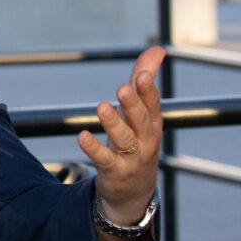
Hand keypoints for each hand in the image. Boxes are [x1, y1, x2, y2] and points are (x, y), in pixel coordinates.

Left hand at [77, 46, 164, 224]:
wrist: (135, 191)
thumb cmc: (137, 141)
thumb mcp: (141, 113)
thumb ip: (145, 79)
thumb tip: (157, 49)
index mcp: (152, 123)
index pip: (153, 105)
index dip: (148, 90)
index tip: (142, 75)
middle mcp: (146, 140)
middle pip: (141, 120)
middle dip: (133, 104)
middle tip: (123, 88)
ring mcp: (132, 158)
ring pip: (124, 139)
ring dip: (113, 123)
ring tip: (102, 107)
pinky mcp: (115, 172)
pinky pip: (104, 160)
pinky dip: (94, 149)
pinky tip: (82, 136)